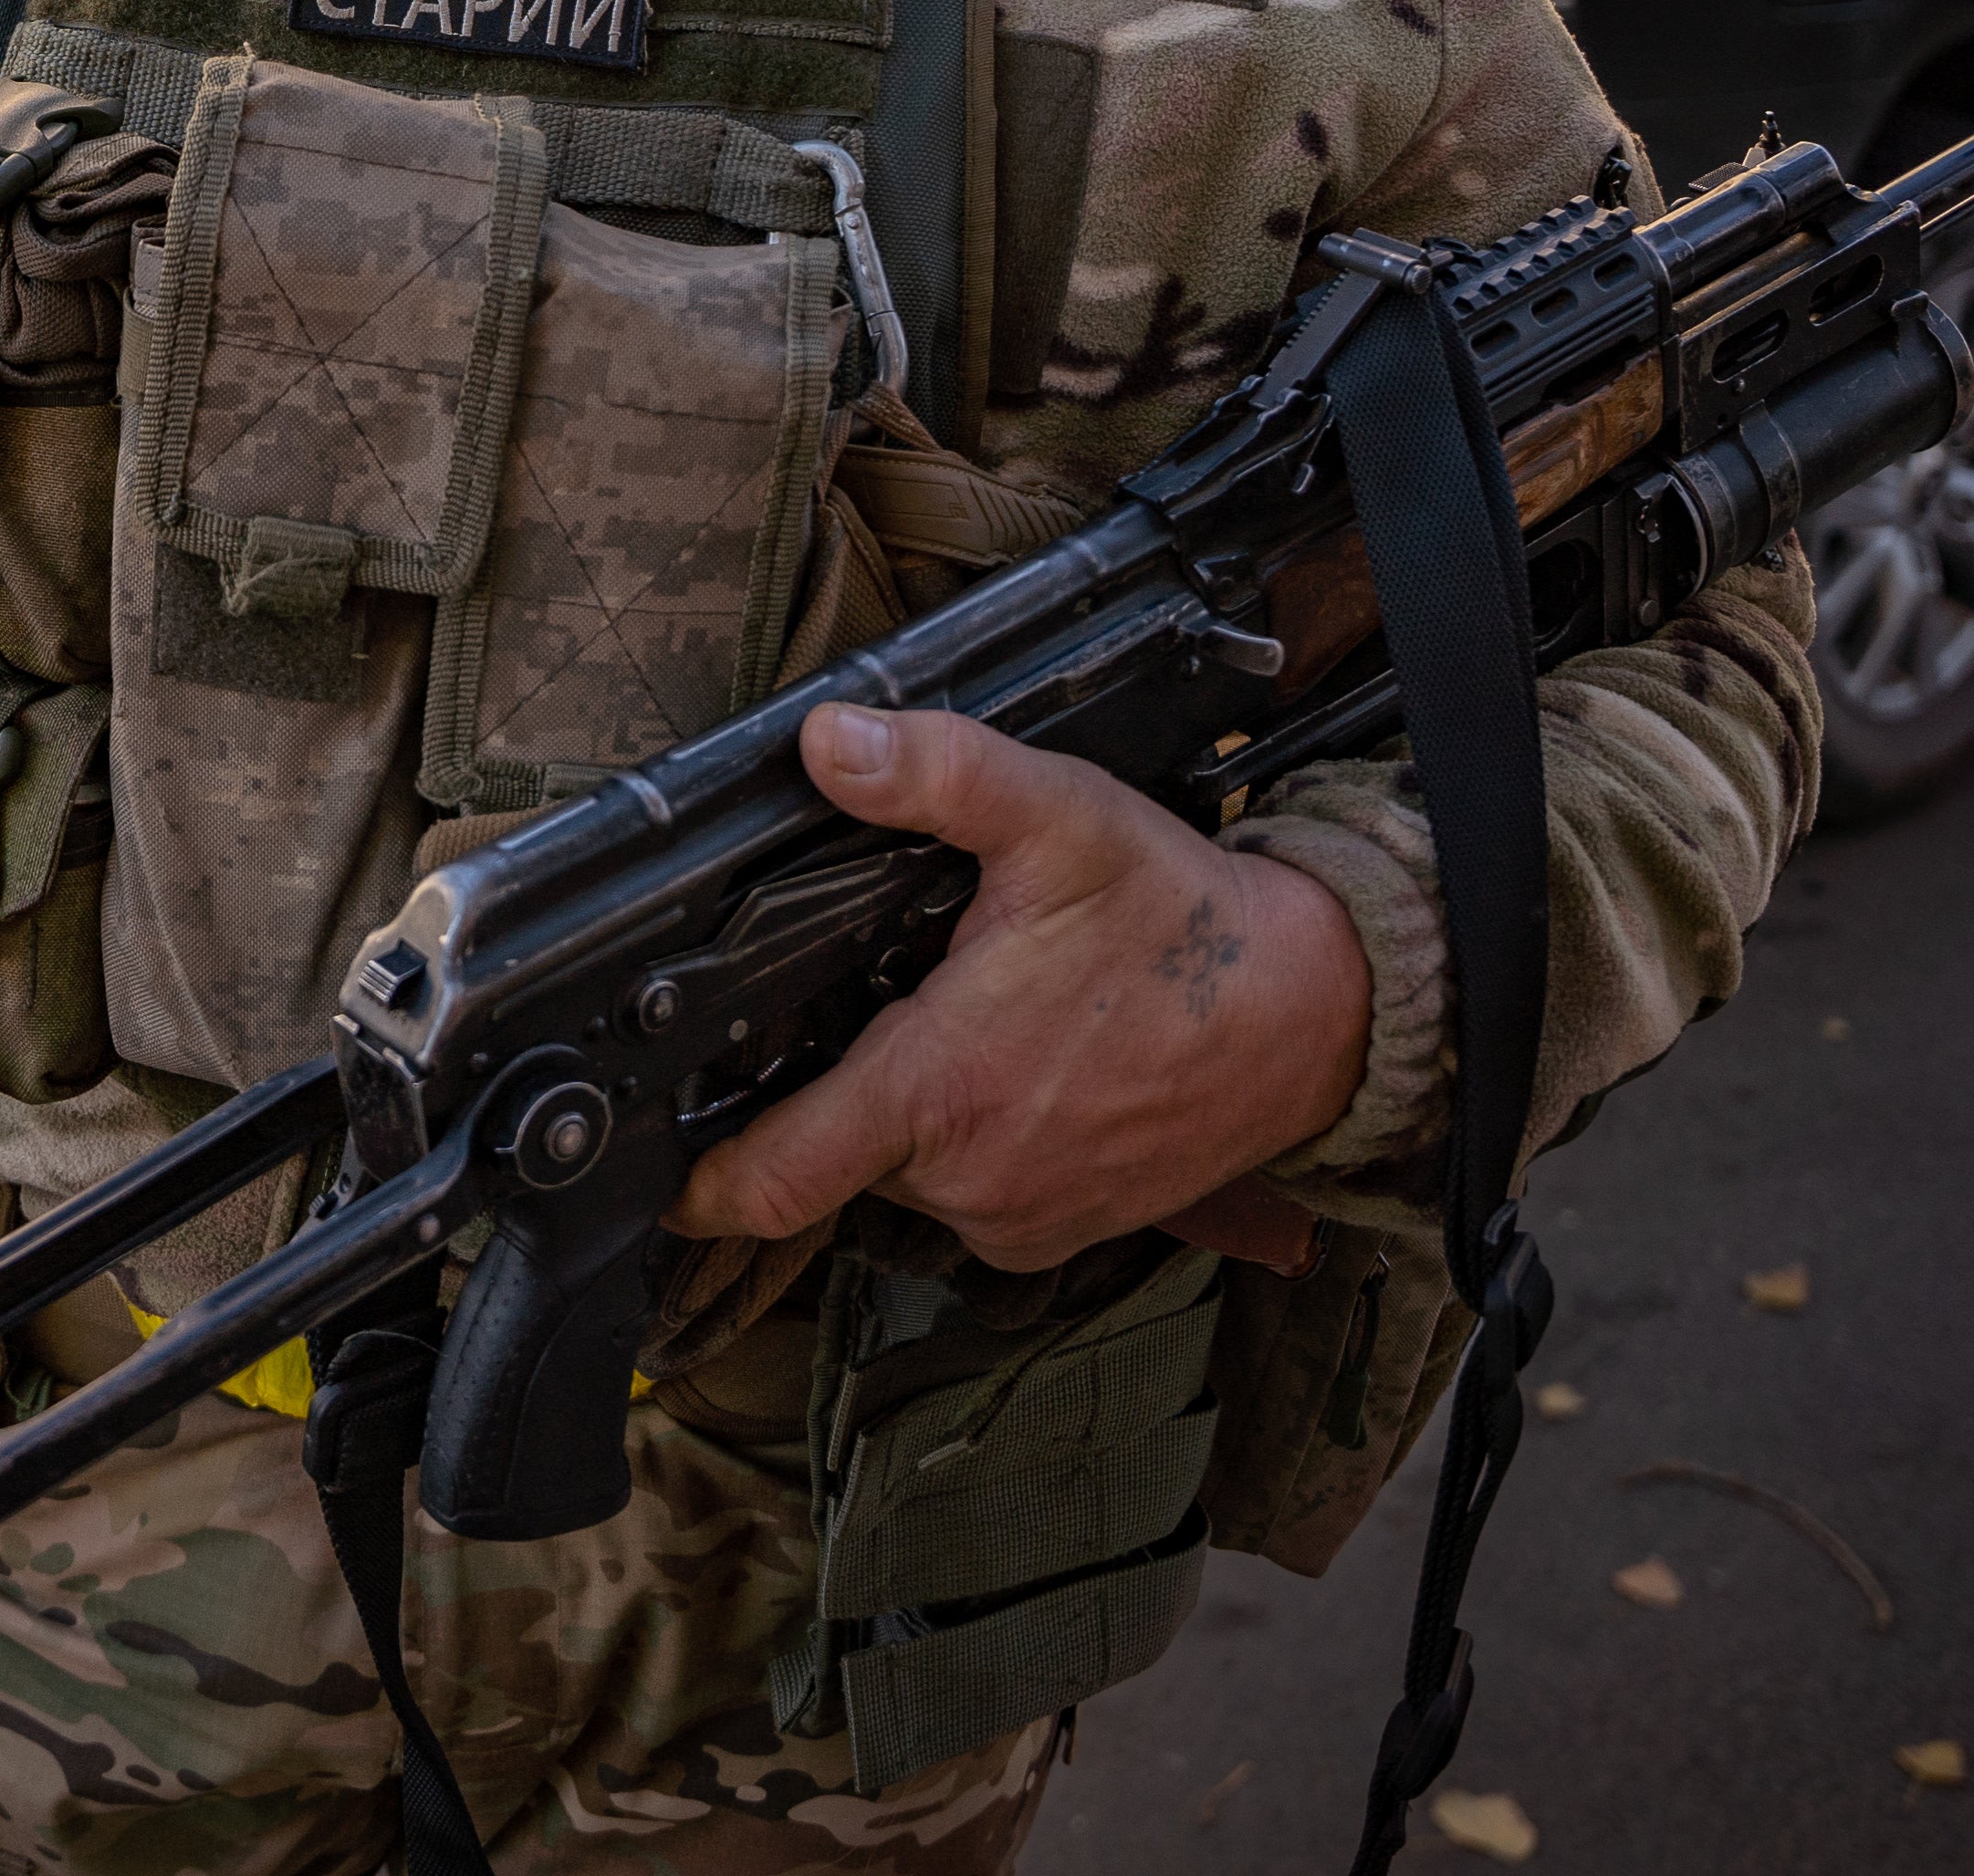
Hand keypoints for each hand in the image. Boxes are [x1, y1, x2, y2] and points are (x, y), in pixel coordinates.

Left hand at [671, 704, 1370, 1272]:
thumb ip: (936, 773)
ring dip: (920, 1108)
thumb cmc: (1185, 923)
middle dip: (844, 1081)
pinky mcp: (1066, 1231)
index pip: (774, 1180)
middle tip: (899, 996)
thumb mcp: (1056, 818)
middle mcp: (970, 1178)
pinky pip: (980, 1191)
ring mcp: (1021, 1217)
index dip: (701, 1184)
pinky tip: (1024, 1067)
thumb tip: (829, 742)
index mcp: (939, 1092)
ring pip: (910, 1171)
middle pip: (839, 1152)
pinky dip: (981, 1138)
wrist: (1314, 1013)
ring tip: (979, 1021)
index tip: (659, 1174)